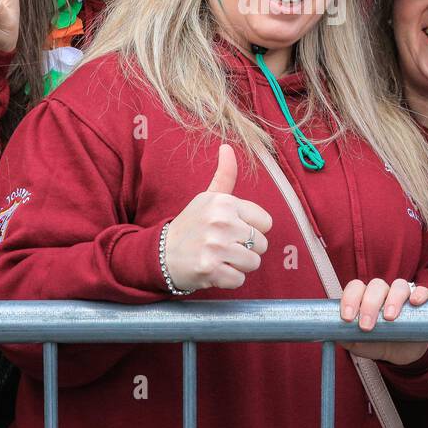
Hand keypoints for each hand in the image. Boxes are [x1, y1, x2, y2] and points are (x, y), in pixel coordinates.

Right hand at [164, 144, 271, 291]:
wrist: (161, 254)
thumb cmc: (191, 226)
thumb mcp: (207, 198)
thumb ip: (224, 176)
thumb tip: (227, 146)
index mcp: (224, 202)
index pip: (266, 223)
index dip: (252, 230)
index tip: (233, 230)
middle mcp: (221, 222)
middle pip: (262, 244)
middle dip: (246, 249)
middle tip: (223, 247)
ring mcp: (215, 246)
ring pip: (253, 263)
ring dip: (239, 266)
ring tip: (220, 258)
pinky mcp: (210, 269)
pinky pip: (239, 280)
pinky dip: (229, 280)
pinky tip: (214, 271)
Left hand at [339, 277, 427, 365]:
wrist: (400, 354)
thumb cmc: (377, 343)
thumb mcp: (359, 344)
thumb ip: (347, 338)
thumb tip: (335, 334)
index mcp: (365, 298)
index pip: (356, 287)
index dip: (350, 298)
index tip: (348, 318)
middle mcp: (384, 293)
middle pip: (376, 286)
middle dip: (369, 304)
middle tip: (367, 326)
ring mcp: (404, 296)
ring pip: (399, 286)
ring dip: (393, 299)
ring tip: (389, 318)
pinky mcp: (423, 303)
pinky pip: (423, 291)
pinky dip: (419, 294)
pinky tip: (415, 302)